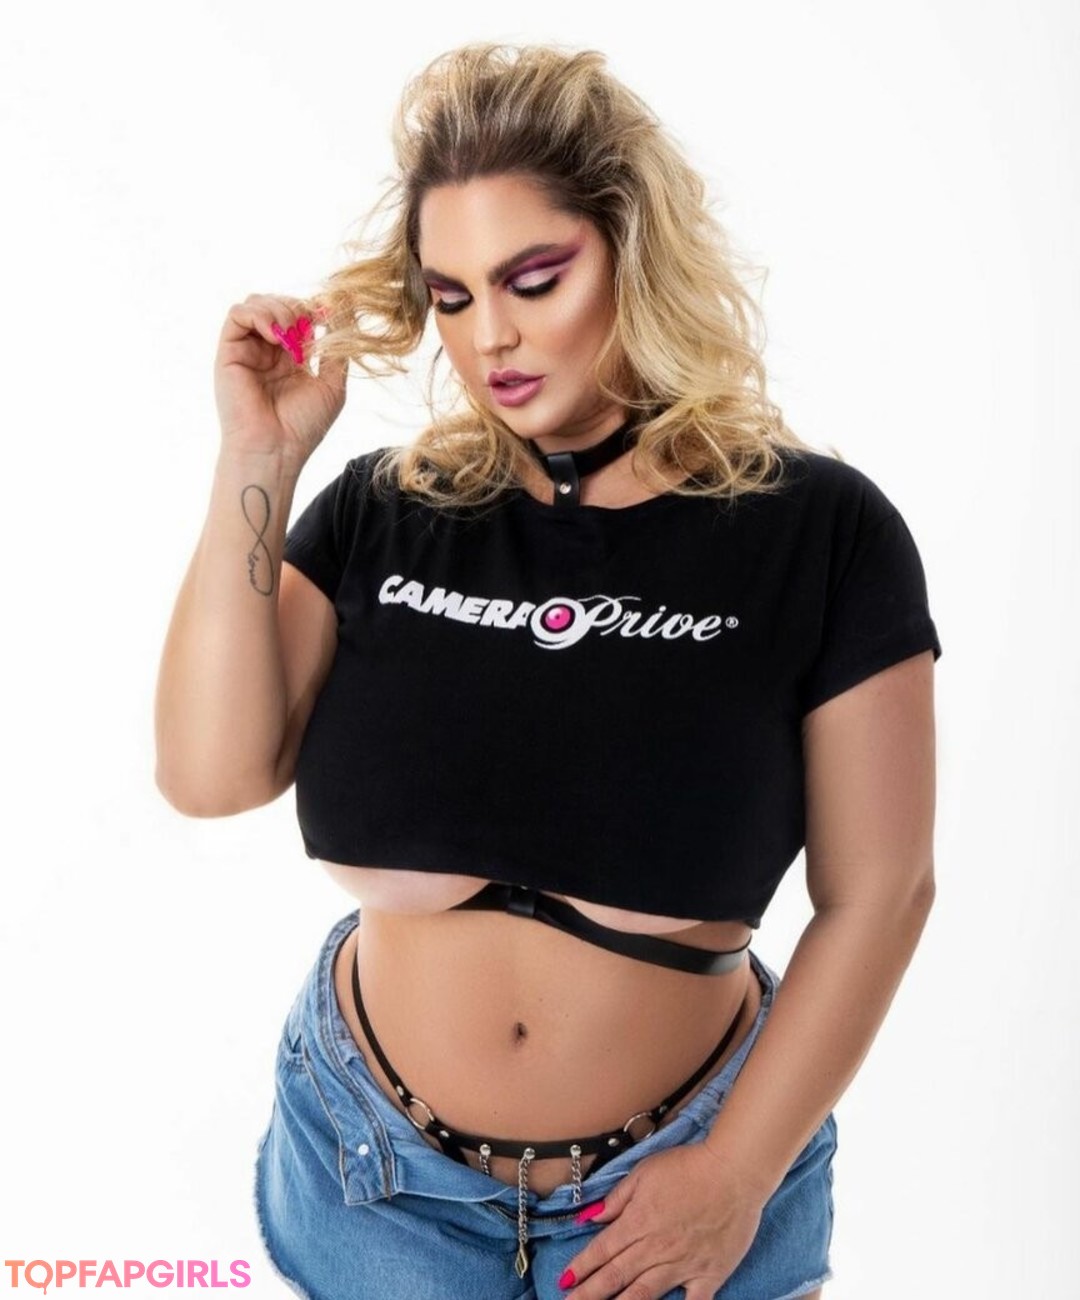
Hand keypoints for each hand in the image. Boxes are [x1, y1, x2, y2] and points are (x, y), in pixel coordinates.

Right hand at [213, 293, 347, 466]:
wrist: (275, 449)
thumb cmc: (303, 426)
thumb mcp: (333, 384)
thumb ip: (337, 349)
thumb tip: (345, 309)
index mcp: (290, 357)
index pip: (298, 314)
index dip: (312, 309)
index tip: (327, 316)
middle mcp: (266, 350)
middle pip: (277, 303)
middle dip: (296, 307)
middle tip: (307, 328)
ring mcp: (247, 350)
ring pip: (257, 302)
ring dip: (279, 309)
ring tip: (290, 334)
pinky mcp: (229, 352)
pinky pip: (237, 313)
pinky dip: (258, 314)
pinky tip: (274, 335)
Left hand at [558, 1143, 768, 1299]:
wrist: (734, 1172)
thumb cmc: (689, 1166)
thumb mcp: (645, 1171)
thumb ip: (618, 1198)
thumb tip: (590, 1217)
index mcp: (638, 1221)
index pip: (602, 1250)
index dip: (581, 1267)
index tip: (564, 1280)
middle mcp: (655, 1248)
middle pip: (616, 1276)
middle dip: (589, 1294)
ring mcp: (682, 1265)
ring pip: (643, 1295)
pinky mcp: (709, 1275)